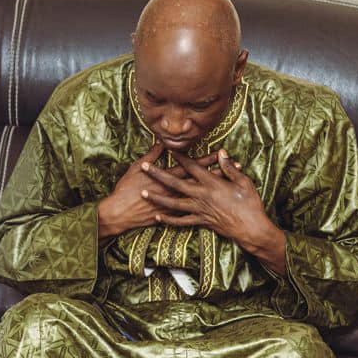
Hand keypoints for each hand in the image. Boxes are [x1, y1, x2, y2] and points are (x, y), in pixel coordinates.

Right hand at [97, 143, 221, 239]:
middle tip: (237, 168)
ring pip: (202, 198)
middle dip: (221, 174)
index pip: (193, 166)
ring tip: (233, 189)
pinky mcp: (173, 217)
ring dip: (217, 193)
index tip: (224, 154)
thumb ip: (152, 154)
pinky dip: (203, 211)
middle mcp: (176, 191)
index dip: (209, 160)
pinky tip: (214, 210)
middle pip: (203, 181)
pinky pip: (191, 214)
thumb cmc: (126, 188)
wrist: (120, 212)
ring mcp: (176, 205)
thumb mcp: (138, 167)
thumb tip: (162, 140)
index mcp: (169, 177)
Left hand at [140, 150, 287, 273]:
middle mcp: (202, 195)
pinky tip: (158, 217)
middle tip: (144, 167)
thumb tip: (221, 153)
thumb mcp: (243, 182)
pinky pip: (182, 221)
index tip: (169, 149)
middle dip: (158, 174)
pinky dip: (170, 220)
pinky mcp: (201, 221)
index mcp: (212, 183)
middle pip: (175, 183)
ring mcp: (200, 209)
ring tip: (143, 193)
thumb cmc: (250, 204)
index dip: (180, 157)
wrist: (252, 229)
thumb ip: (229, 168)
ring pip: (174, 203)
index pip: (192, 167)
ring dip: (157, 198)